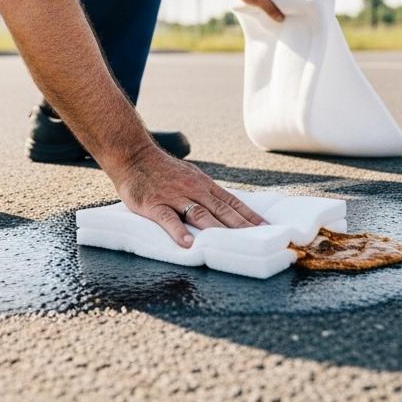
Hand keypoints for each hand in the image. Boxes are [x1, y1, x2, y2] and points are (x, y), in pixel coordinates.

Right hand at [112, 145, 265, 247]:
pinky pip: (168, 219)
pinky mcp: (154, 204)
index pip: (232, 202)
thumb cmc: (163, 170)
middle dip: (241, 227)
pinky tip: (187, 244)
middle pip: (222, 211)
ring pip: (200, 215)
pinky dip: (178, 231)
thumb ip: (206, 193)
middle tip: (258, 241)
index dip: (250, 216)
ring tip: (230, 245)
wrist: (133, 155)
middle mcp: (193, 190)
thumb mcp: (191, 176)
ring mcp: (174, 197)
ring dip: (216, 230)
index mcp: (204, 185)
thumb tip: (225, 209)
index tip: (267, 229)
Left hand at [229, 0, 288, 21]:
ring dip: (272, 7)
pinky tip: (264, 10)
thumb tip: (281, 19)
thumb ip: (270, 9)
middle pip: (283, 0)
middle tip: (278, 20)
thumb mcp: (259, 0)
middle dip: (280, 10)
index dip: (289, 9)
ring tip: (271, 16)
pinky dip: (267, 4)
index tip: (287, 19)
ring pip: (275, 0)